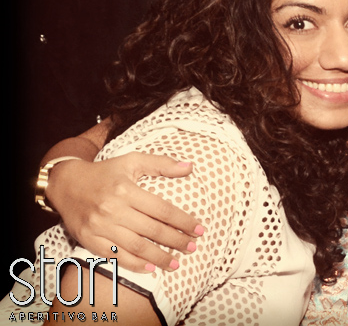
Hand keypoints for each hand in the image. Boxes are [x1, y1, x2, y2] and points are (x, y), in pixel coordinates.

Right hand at [47, 153, 203, 272]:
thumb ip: (161, 163)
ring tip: (176, 263)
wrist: (65, 183)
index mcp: (126, 190)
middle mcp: (113, 209)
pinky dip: (133, 264)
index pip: (162, 210)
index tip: (199, 229)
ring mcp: (99, 227)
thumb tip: (189, 167)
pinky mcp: (88, 240)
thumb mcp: (131, 160)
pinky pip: (114, 256)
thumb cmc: (105, 172)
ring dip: (158, 258)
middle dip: (175, 241)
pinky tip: (150, 268)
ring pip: (135, 247)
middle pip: (151, 230)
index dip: (183, 221)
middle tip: (192, 248)